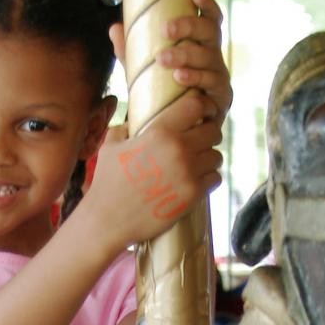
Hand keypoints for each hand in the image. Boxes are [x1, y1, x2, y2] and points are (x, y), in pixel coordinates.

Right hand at [83, 92, 222, 248]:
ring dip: (209, 158)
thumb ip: (125, 129)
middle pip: (213, 131)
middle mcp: (178, 149)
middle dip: (208, 134)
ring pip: (217, 156)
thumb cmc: (107, 182)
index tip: (202, 113)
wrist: (109, 219)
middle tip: (200, 141)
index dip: (202, 107)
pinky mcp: (193, 194)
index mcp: (159, 132)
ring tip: (198, 163)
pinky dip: (209, 178)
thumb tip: (132, 123)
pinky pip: (215, 178)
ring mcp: (188, 172)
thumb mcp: (111, 146)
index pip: (195, 105)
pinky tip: (197, 180)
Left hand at [109, 0, 232, 125]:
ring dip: (185, 55)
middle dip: (188, 27)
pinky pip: (211, 83)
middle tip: (165, 30)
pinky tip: (179, 76)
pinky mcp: (220, 98)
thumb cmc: (166, 92)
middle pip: (209, 32)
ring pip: (208, 58)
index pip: (210, 19)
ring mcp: (219, 76)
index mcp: (201, 44)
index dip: (206, 4)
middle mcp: (214, 56)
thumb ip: (131, 52)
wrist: (180, 128)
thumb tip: (114, 29)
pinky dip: (194, 78)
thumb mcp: (146, 69)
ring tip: (163, 59)